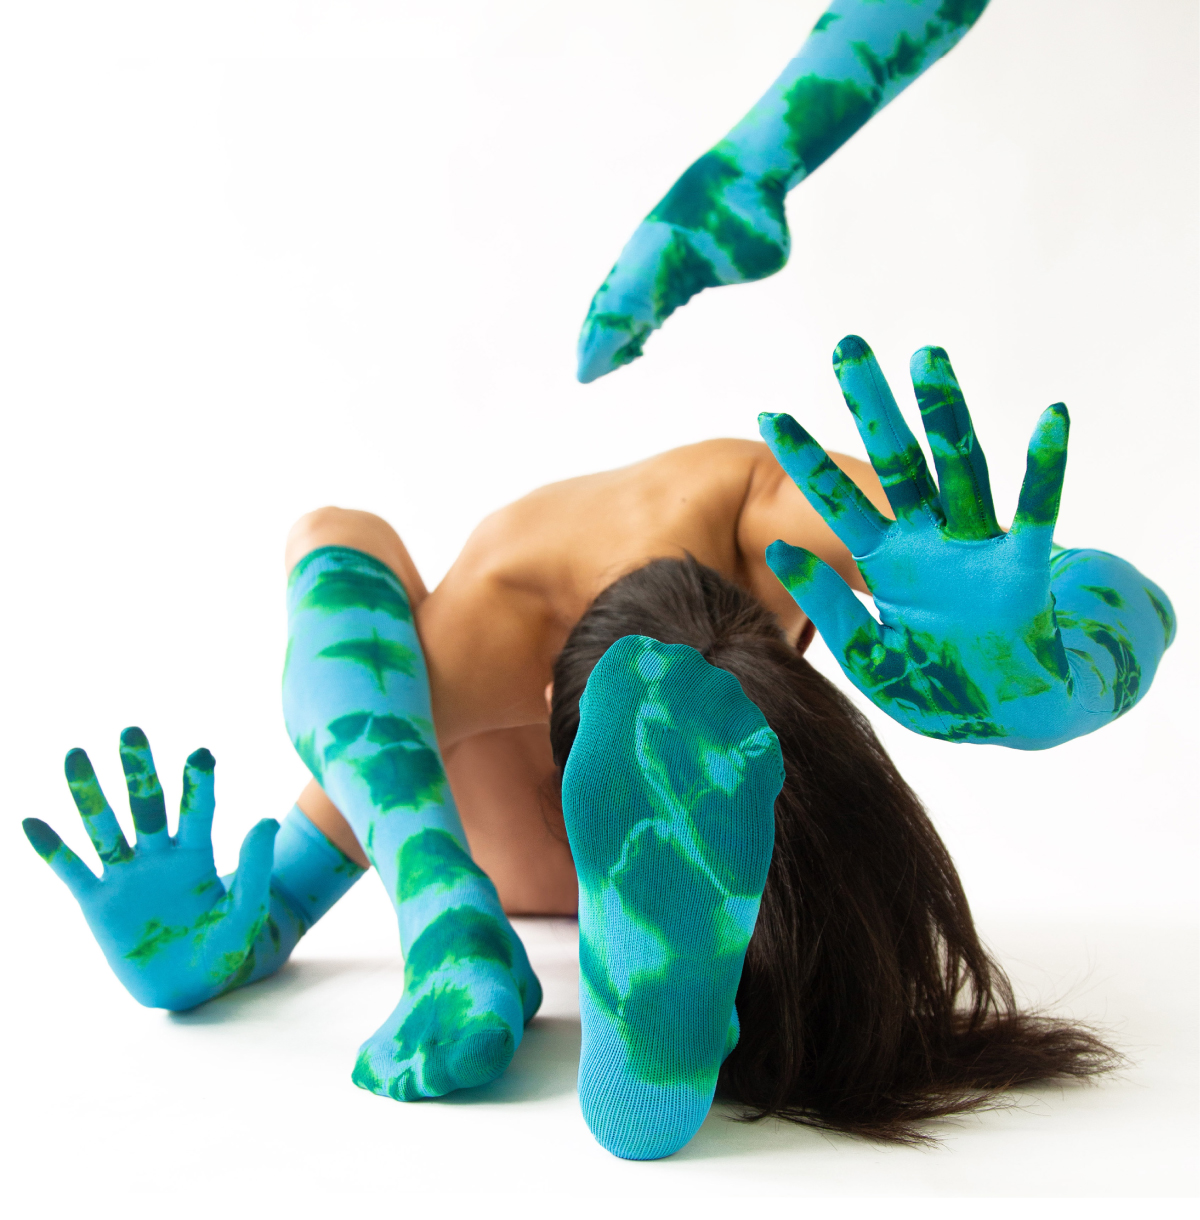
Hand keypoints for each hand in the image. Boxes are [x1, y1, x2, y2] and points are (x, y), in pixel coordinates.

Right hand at [23, 727, 277, 1009]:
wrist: (186, 986)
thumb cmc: (223, 947)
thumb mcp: (245, 911)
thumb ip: (256, 869)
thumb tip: (268, 820)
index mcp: (196, 854)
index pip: (197, 810)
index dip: (198, 783)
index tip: (201, 754)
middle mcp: (158, 855)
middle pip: (146, 804)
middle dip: (139, 769)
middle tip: (132, 731)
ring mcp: (125, 876)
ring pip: (104, 827)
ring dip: (89, 794)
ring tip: (75, 754)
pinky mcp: (97, 902)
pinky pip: (71, 870)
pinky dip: (52, 848)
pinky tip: (31, 821)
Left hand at [759, 336, 1079, 748]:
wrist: (1003, 716)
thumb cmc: (935, 685)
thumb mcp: (869, 657)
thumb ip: (829, 606)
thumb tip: (780, 553)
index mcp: (885, 562)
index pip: (835, 500)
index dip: (804, 459)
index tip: (769, 413)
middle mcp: (925, 542)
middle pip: (896, 461)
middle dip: (873, 408)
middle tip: (848, 348)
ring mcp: (974, 548)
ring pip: (958, 469)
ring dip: (945, 416)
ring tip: (926, 358)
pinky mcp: (1022, 567)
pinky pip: (1036, 511)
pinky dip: (1045, 469)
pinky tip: (1051, 418)